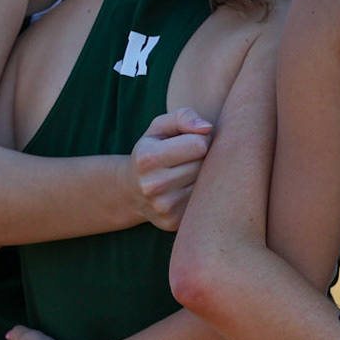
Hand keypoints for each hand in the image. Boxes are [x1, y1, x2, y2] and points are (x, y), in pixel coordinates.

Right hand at [128, 109, 213, 230]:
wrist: (131, 191)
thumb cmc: (152, 150)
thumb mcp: (160, 127)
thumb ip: (184, 117)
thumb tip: (207, 129)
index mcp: (148, 158)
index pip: (200, 144)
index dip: (201, 140)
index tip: (191, 143)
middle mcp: (153, 186)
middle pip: (206, 165)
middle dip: (204, 158)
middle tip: (189, 160)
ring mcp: (164, 208)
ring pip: (208, 185)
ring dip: (205, 177)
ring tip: (187, 174)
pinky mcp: (174, 222)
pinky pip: (206, 203)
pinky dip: (202, 194)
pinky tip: (187, 190)